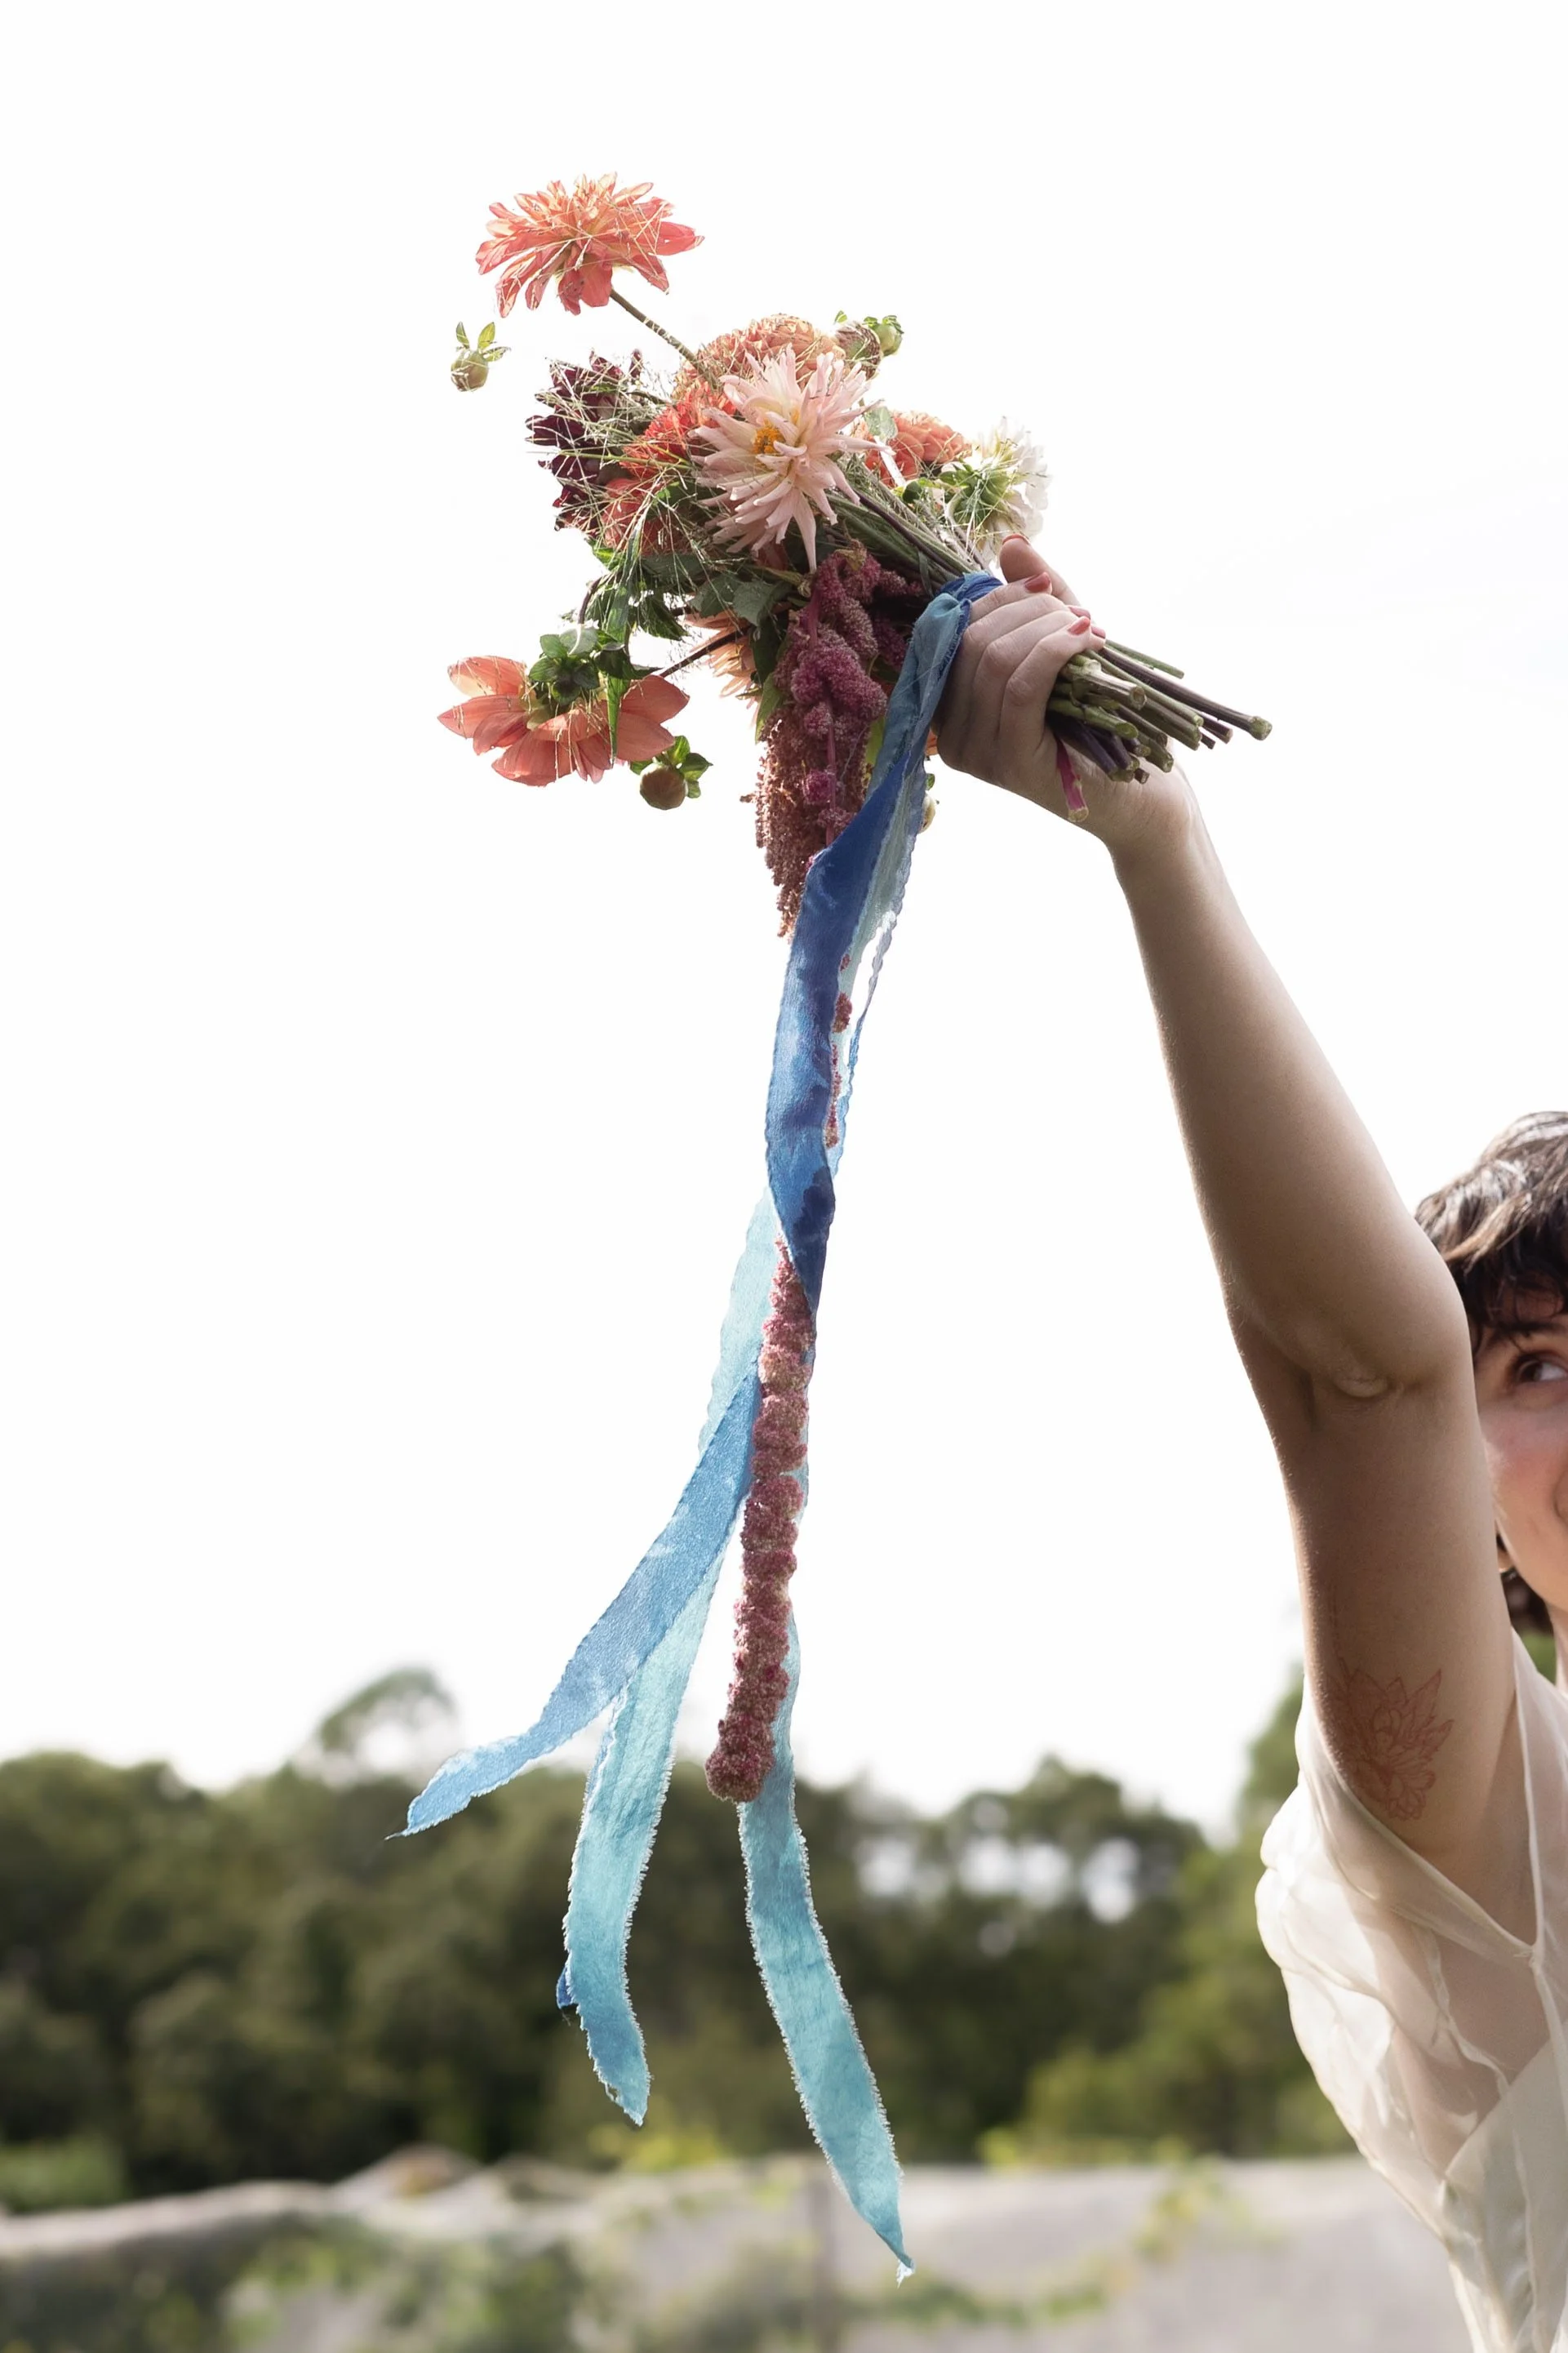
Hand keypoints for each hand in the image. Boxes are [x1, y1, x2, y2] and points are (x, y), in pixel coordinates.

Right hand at [936, 536, 1195, 860]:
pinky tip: (1089, 639)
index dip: (996, 598)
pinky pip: (1022, 686)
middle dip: (1027, 612)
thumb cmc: (1100, 723)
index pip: (950, 632)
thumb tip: (1011, 545)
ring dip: (1048, 629)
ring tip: (1090, 631)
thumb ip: (1035, 600)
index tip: (1047, 591)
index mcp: (949, 707)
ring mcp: (977, 755)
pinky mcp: (1012, 765)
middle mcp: (950, 736)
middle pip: (969, 642)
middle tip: (1077, 615)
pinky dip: (1056, 650)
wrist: (1141, 795)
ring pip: (994, 660)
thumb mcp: (1061, 648)